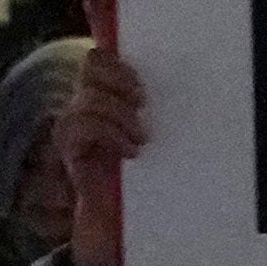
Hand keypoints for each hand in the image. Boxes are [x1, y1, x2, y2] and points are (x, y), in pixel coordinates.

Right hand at [49, 44, 147, 265]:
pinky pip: (82, 125)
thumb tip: (196, 74)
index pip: (101, 55)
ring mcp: (75, 123)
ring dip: (120, 113)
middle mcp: (87, 101)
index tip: (142, 73)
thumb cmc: (147, 171)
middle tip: (143, 100)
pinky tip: (130, 151)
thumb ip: (158, 107)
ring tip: (141, 137)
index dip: (115, 50)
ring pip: (89, 96)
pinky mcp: (70, 147)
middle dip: (120, 76)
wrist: (121, 215)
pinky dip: (110, 134)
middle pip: (93, 62)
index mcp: (108, 90)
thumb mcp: (156, 133)